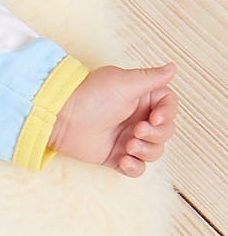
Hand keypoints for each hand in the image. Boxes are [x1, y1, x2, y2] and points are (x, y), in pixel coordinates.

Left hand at [48, 63, 179, 175]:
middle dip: (156, 135)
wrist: (61, 116)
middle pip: (165, 132)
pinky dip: (135, 168)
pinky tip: (124, 161)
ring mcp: (127, 138)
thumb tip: (173, 67)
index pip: (169, 108)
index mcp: (142, 98)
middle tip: (137, 131)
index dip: (168, 115)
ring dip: (146, 151)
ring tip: (128, 145)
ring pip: (154, 151)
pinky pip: (136, 168)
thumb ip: (151, 78)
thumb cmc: (90, 95)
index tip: (157, 118)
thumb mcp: (125, 82)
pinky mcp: (115, 156)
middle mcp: (137, 118)